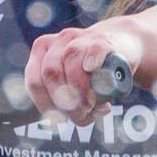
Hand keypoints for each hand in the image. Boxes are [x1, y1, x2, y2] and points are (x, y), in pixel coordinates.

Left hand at [24, 22, 141, 124]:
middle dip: (65, 101)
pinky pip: (94, 49)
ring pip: (71, 60)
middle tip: (81, 113)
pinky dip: (92, 60)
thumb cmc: (92, 72)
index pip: (34, 82)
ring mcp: (81, 37)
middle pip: (51, 73)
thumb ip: (71, 105)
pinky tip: (92, 70)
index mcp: (42, 52)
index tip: (62, 118)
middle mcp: (58, 41)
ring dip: (80, 89)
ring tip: (91, 103)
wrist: (122, 46)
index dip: (46, 105)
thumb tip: (83, 117)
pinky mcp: (103, 39)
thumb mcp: (75, 87)